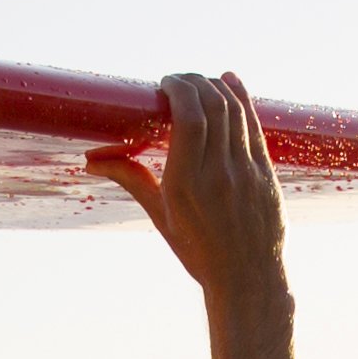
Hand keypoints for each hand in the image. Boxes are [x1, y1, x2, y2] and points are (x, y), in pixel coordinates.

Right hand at [87, 72, 288, 306]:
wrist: (248, 279)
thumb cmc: (198, 251)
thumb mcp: (161, 217)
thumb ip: (131, 179)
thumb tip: (91, 160)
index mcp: (187, 184)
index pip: (189, 117)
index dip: (179, 88)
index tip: (165, 82)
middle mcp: (219, 174)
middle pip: (211, 106)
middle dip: (193, 82)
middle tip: (178, 80)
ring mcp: (247, 172)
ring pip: (234, 110)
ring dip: (215, 86)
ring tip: (199, 81)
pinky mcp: (266, 173)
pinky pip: (254, 124)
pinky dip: (242, 97)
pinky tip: (229, 81)